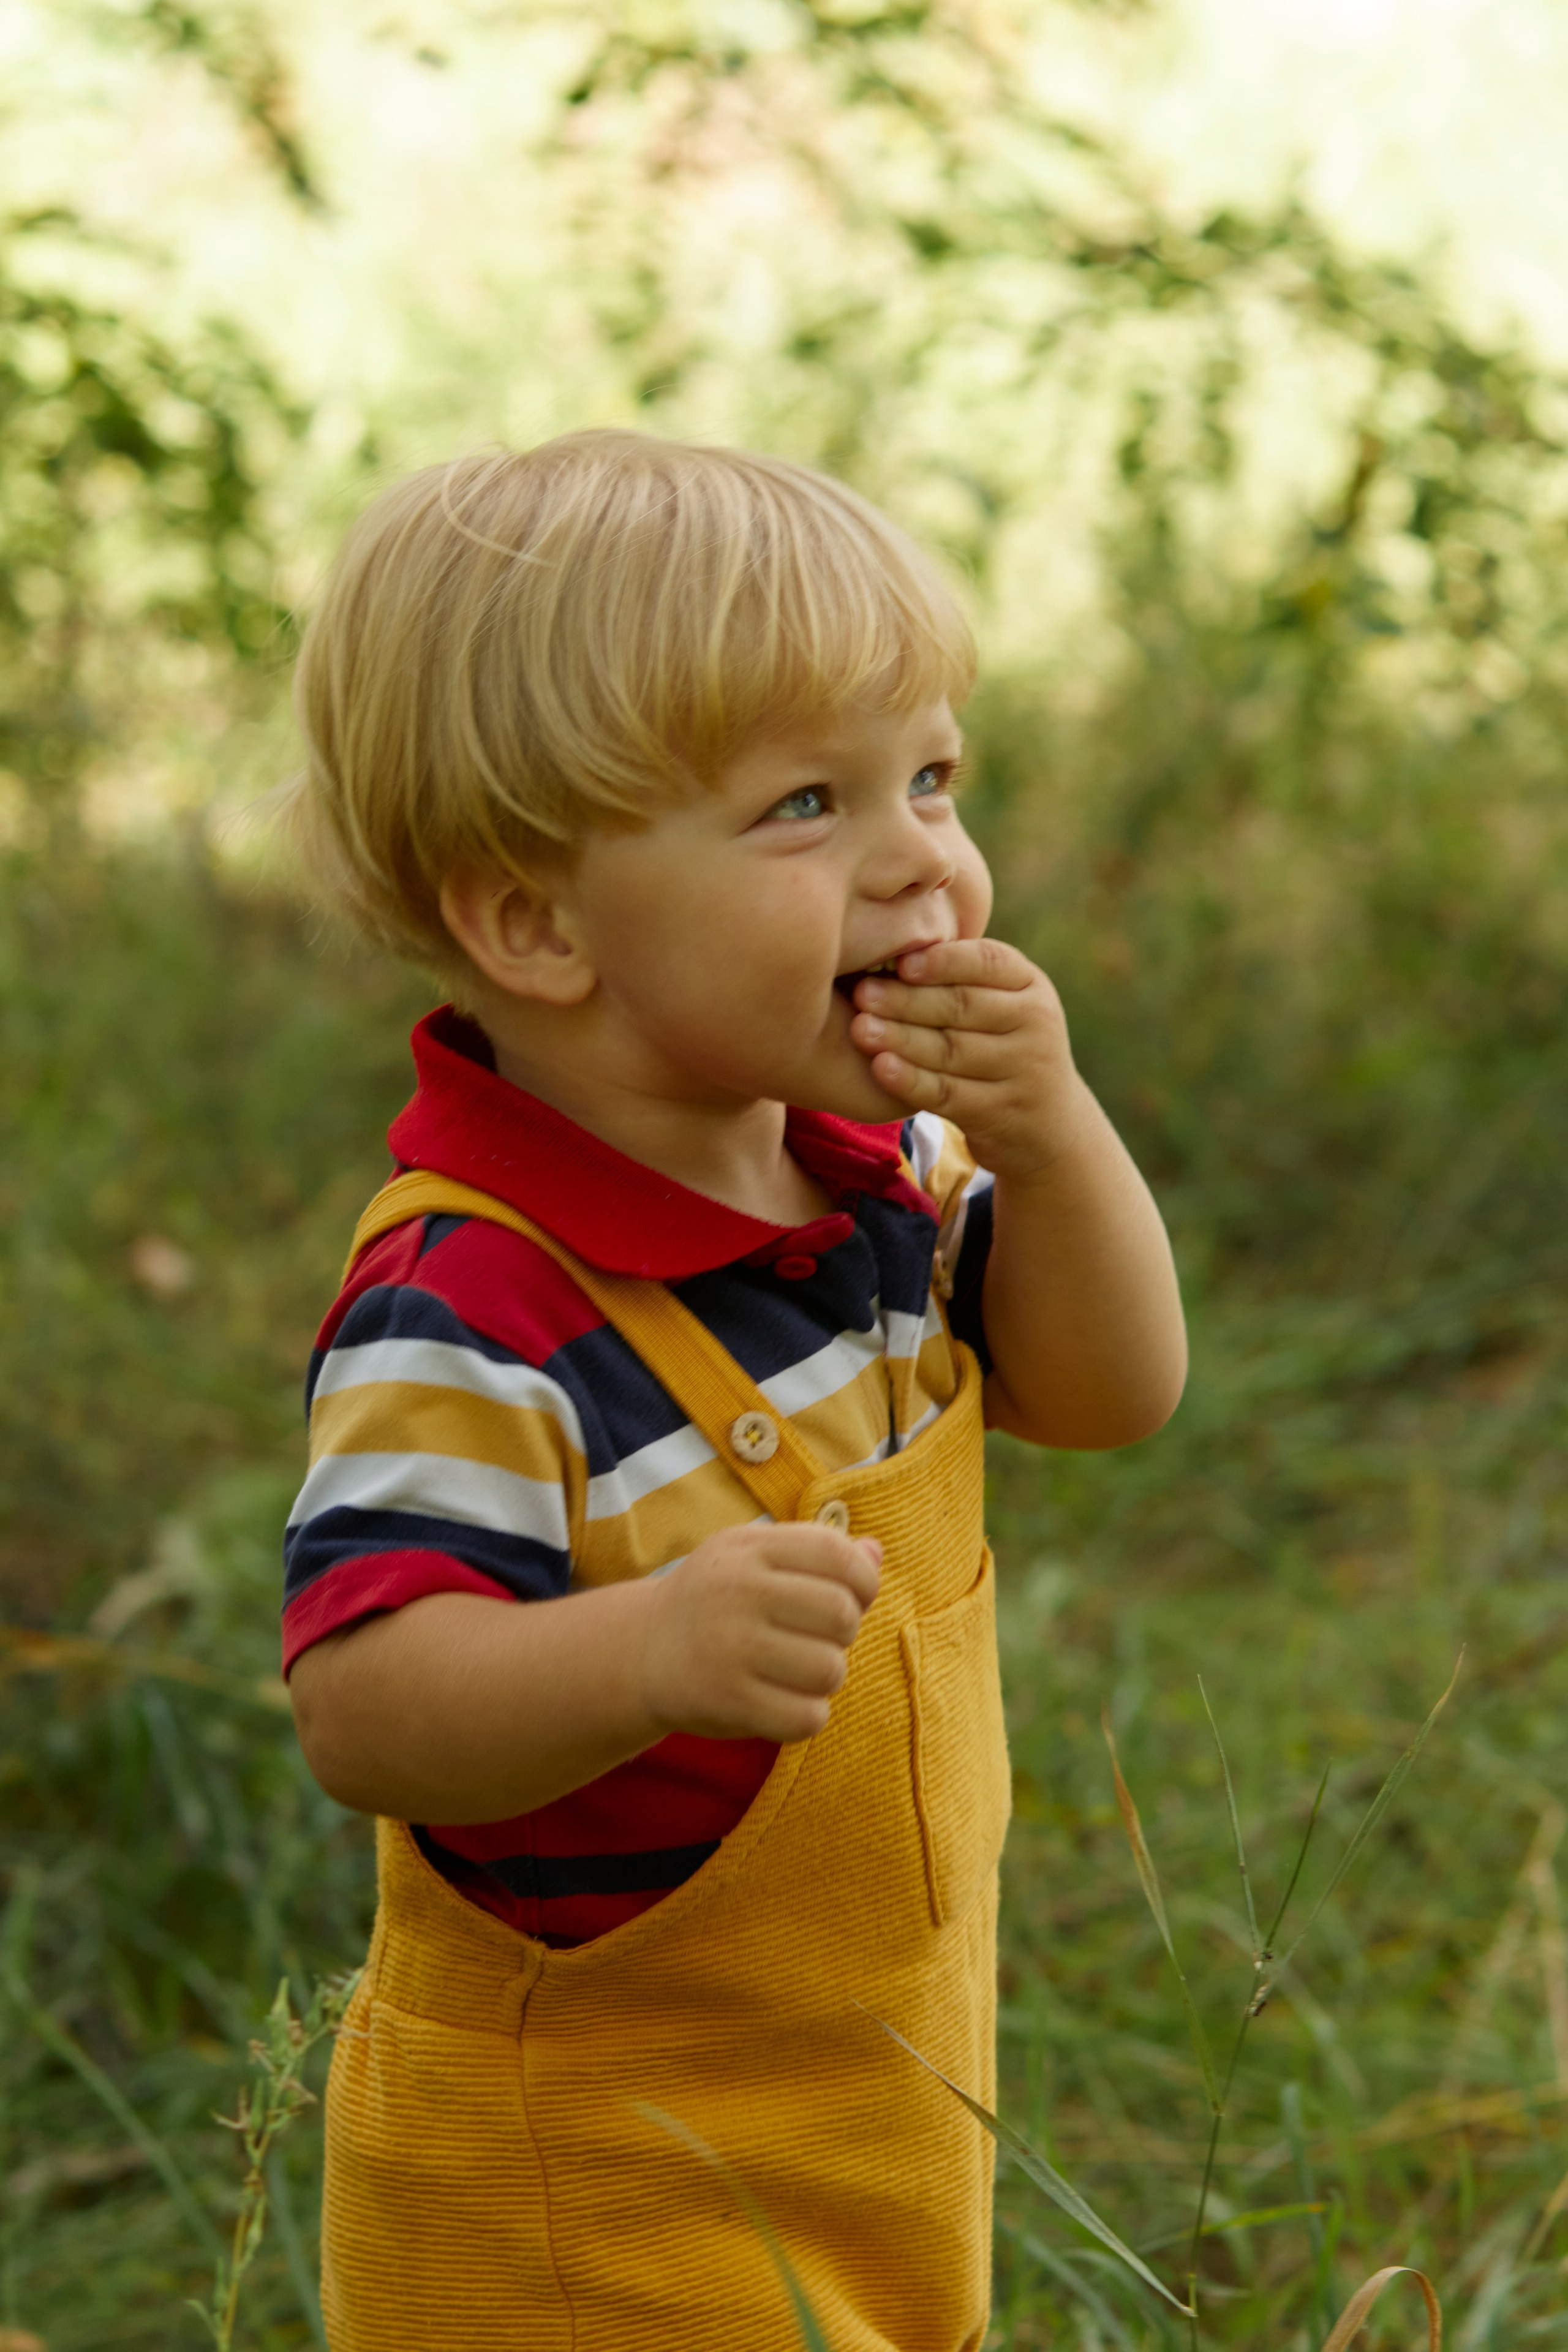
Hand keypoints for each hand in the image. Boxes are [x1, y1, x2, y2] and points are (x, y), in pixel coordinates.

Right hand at [639, 1521, 881, 1743]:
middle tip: (814, 1638)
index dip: (863, 1580)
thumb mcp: (754, 1556)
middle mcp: (738, 1591)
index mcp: (749, 1547)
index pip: (836, 1554)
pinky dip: (807, 1716)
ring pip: (830, 1669)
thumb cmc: (717, 1599)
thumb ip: (815, 1552)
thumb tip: (874, 1555)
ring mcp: (730, 1647)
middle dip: (842, 1633)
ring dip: (825, 1677)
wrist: (643, 1650)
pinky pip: (806, 1718)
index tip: (852, 1598)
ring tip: (797, 1671)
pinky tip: (784, 1702)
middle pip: (841, 1614)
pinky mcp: (727, 1701)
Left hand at [850, 937, 1085, 1182]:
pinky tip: (881, 1067)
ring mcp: (1022, 1071)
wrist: (1048, 1123)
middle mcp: (1035, 1025)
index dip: (944, 961)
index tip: (901, 962)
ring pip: (951, 1051)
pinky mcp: (1000, 1113)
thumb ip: (962, 976)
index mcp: (1030, 986)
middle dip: (908, 999)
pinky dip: (911, 1080)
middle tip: (861, 993)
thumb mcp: (1004, 1004)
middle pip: (963, 1007)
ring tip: (859, 1028)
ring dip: (901, 1038)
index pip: (989, 963)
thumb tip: (890, 940)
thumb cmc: (1003, 1045)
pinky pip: (948, 1093)